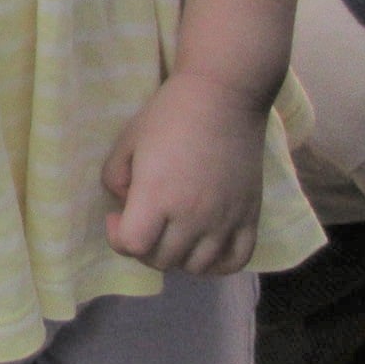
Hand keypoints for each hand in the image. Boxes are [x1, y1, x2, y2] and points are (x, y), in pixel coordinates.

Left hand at [101, 72, 267, 274]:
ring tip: (171, 232)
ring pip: (196, 267)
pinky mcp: (250, 217)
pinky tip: (203, 246)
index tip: (117, 214)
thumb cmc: (169, 114)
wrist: (224, 96)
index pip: (133, 246)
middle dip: (143, 246)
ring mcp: (225, 220)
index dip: (117, 236)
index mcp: (158, 196)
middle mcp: (193, 216)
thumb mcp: (127, 141)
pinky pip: (235, 262)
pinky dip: (216, 264)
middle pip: (162, 260)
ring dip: (176, 256)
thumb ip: (114, 178)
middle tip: (142, 220)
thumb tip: (123, 204)